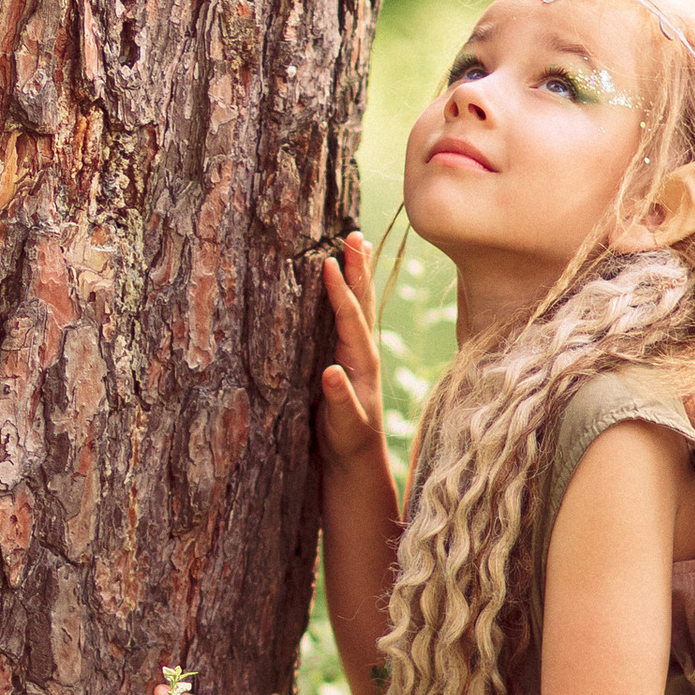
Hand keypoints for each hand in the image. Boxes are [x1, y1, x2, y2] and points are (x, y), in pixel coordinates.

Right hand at [317, 232, 387, 480]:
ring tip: (356, 243)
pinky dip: (349, 292)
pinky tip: (345, 279)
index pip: (351, 320)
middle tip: (354, 234)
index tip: (329, 263)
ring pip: (360, 305)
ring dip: (358, 274)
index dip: (340, 292)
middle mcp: (365, 352)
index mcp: (362, 364)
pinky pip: (351, 316)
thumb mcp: (343, 427)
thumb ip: (340, 402)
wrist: (358, 459)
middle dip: (357, 269)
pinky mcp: (350, 357)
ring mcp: (359, 353)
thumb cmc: (348, 444)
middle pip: (363, 302)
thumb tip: (331, 373)